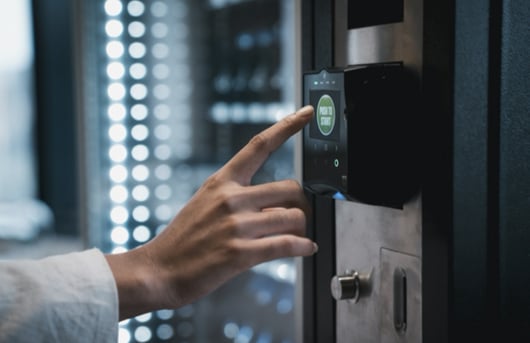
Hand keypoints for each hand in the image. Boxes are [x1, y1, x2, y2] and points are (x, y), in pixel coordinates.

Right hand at [105, 105, 316, 319]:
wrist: (158, 270)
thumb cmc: (183, 239)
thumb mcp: (206, 205)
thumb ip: (241, 200)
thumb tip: (276, 208)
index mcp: (222, 182)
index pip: (259, 145)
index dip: (287, 126)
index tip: (307, 112)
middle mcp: (231, 198)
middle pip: (290, 188)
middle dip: (300, 204)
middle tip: (298, 216)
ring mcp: (236, 225)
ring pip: (294, 217)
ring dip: (301, 229)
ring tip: (297, 237)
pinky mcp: (240, 253)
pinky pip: (287, 244)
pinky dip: (303, 247)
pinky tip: (306, 248)